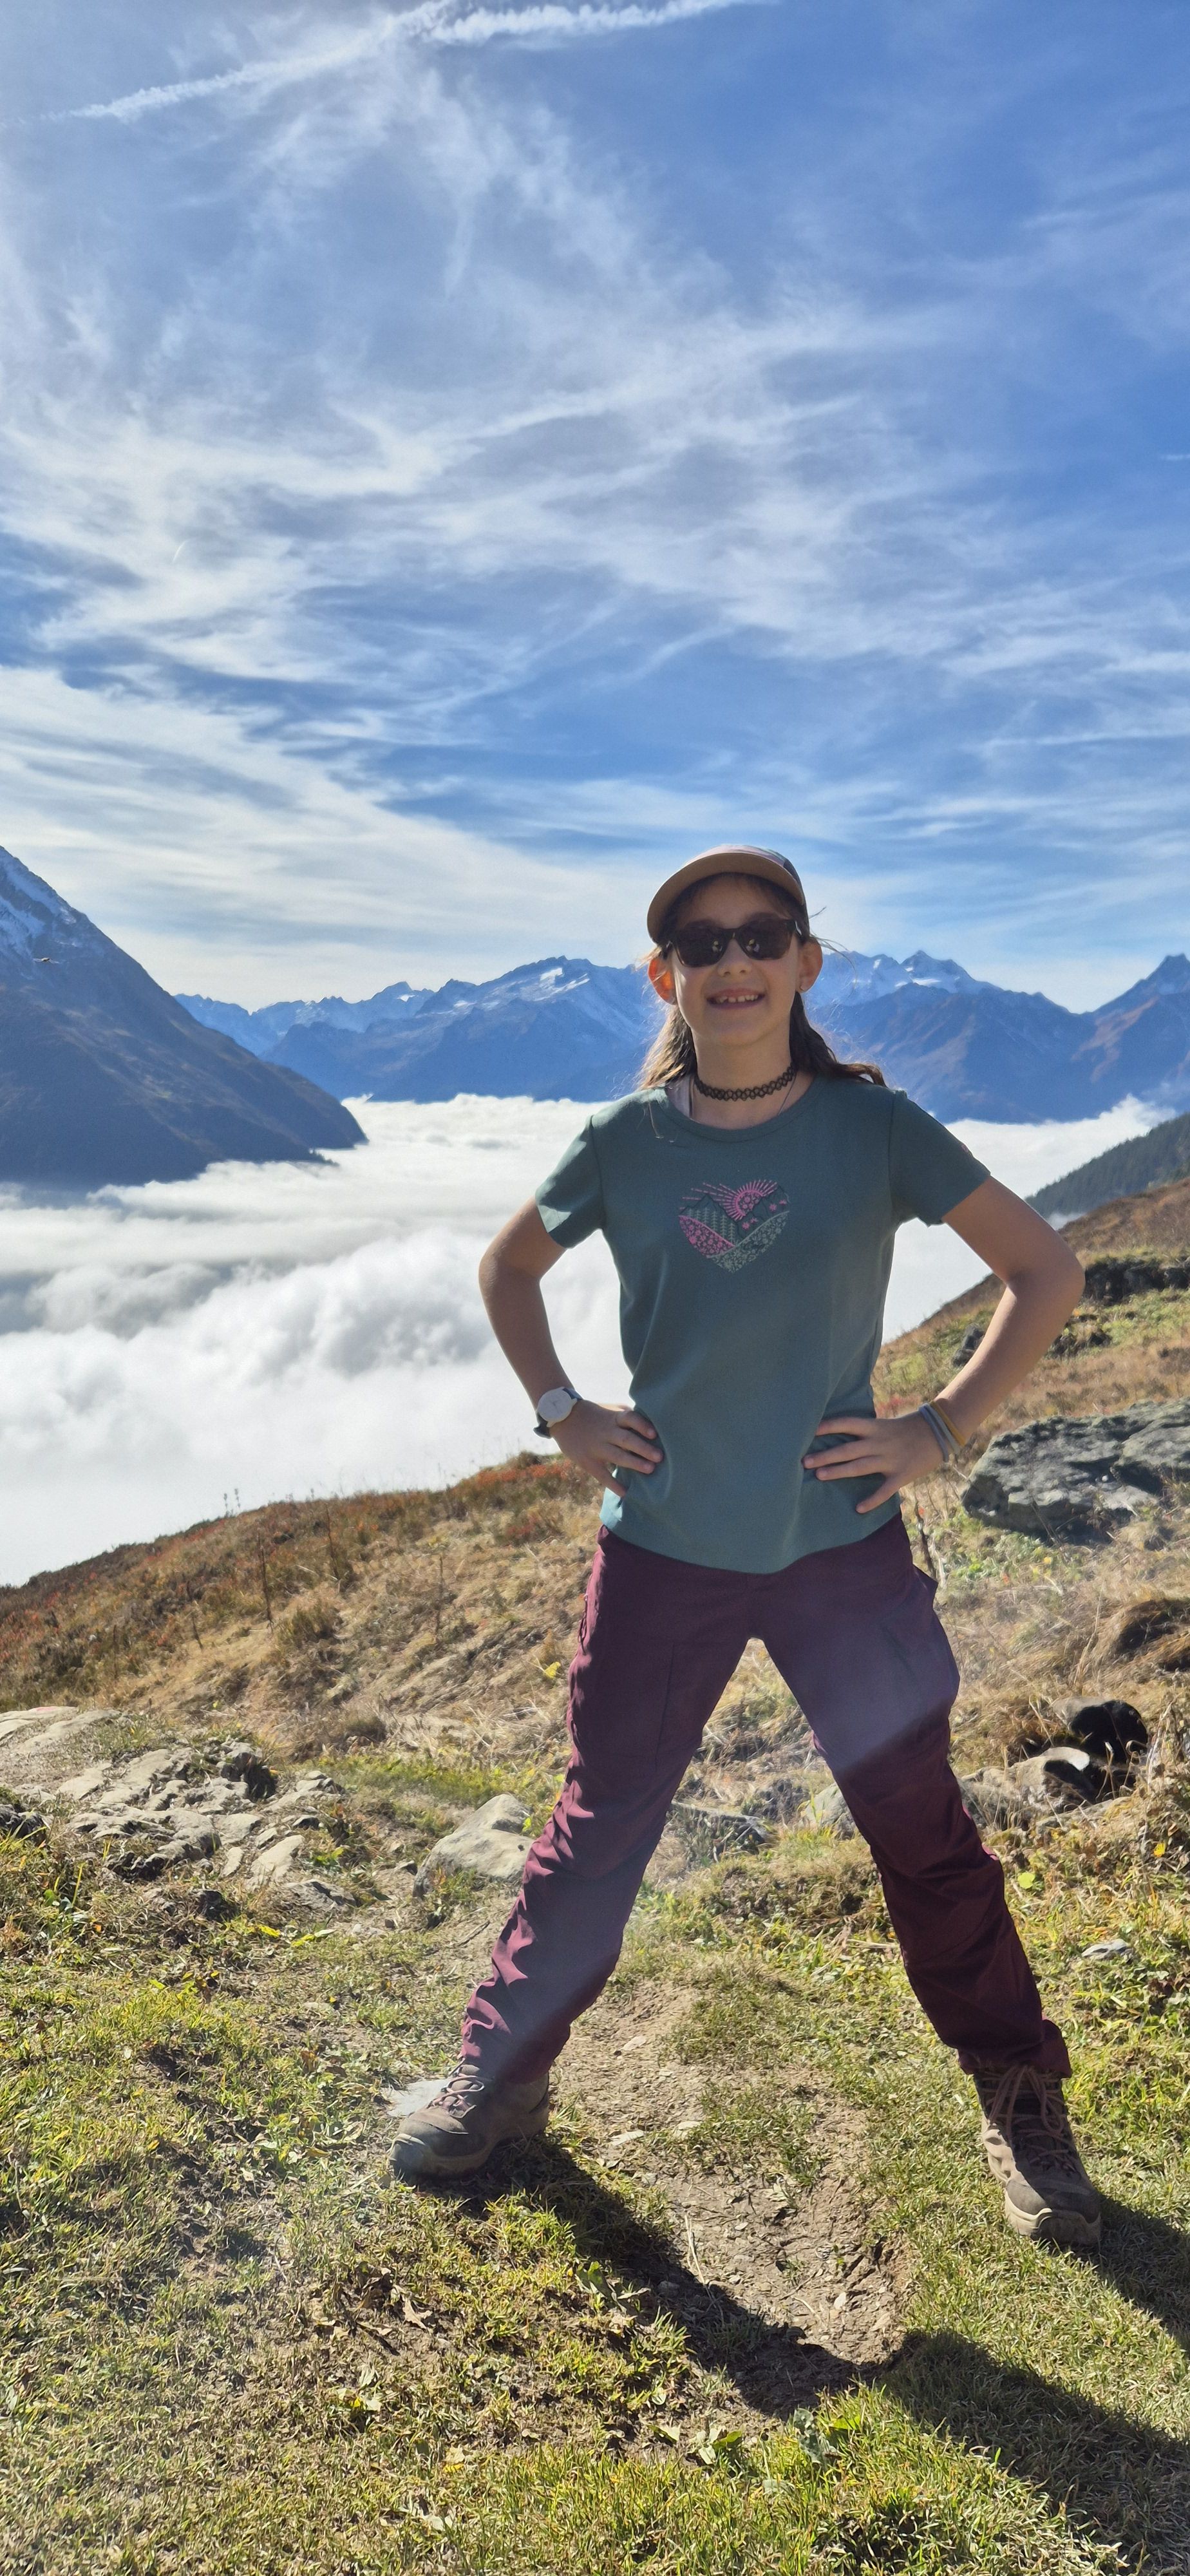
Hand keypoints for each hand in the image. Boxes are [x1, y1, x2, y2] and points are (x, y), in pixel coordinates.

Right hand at [553, 1400, 662, 1491]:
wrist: (562, 1418)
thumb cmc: (592, 1414)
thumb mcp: (608, 1408)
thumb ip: (626, 1414)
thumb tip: (650, 1421)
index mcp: (612, 1418)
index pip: (630, 1419)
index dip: (642, 1426)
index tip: (654, 1434)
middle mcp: (605, 1432)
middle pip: (627, 1439)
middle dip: (643, 1449)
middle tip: (659, 1457)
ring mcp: (596, 1447)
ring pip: (618, 1456)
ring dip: (634, 1463)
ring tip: (650, 1469)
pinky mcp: (587, 1461)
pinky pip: (602, 1475)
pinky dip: (613, 1484)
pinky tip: (625, 1492)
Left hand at [803, 1411, 943, 1512]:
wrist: (938, 1432)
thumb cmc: (909, 1428)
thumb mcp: (885, 1424)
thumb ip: (867, 1431)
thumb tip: (843, 1436)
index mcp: (875, 1427)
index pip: (847, 1424)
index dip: (828, 1427)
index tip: (809, 1431)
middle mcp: (879, 1442)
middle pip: (847, 1449)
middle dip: (826, 1455)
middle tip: (805, 1462)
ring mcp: (889, 1459)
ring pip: (859, 1467)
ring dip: (838, 1471)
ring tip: (819, 1476)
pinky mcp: (901, 1475)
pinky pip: (884, 1490)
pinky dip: (872, 1500)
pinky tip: (858, 1509)